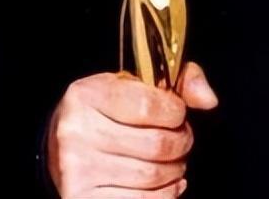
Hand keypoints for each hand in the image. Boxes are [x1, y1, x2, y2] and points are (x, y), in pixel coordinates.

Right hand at [47, 61, 218, 198]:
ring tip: (173, 161)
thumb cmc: (105, 111)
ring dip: (175, 170)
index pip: (150, 106)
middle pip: (156, 145)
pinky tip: (166, 184)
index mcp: (88, 95)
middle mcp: (77, 132)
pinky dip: (165, 195)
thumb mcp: (133, 83)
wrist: (60, 145)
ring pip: (152, 177)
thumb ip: (177, 81)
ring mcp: (78, 170)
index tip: (177, 114)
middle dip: (181, 143)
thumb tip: (208, 98)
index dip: (176, 112)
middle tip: (181, 140)